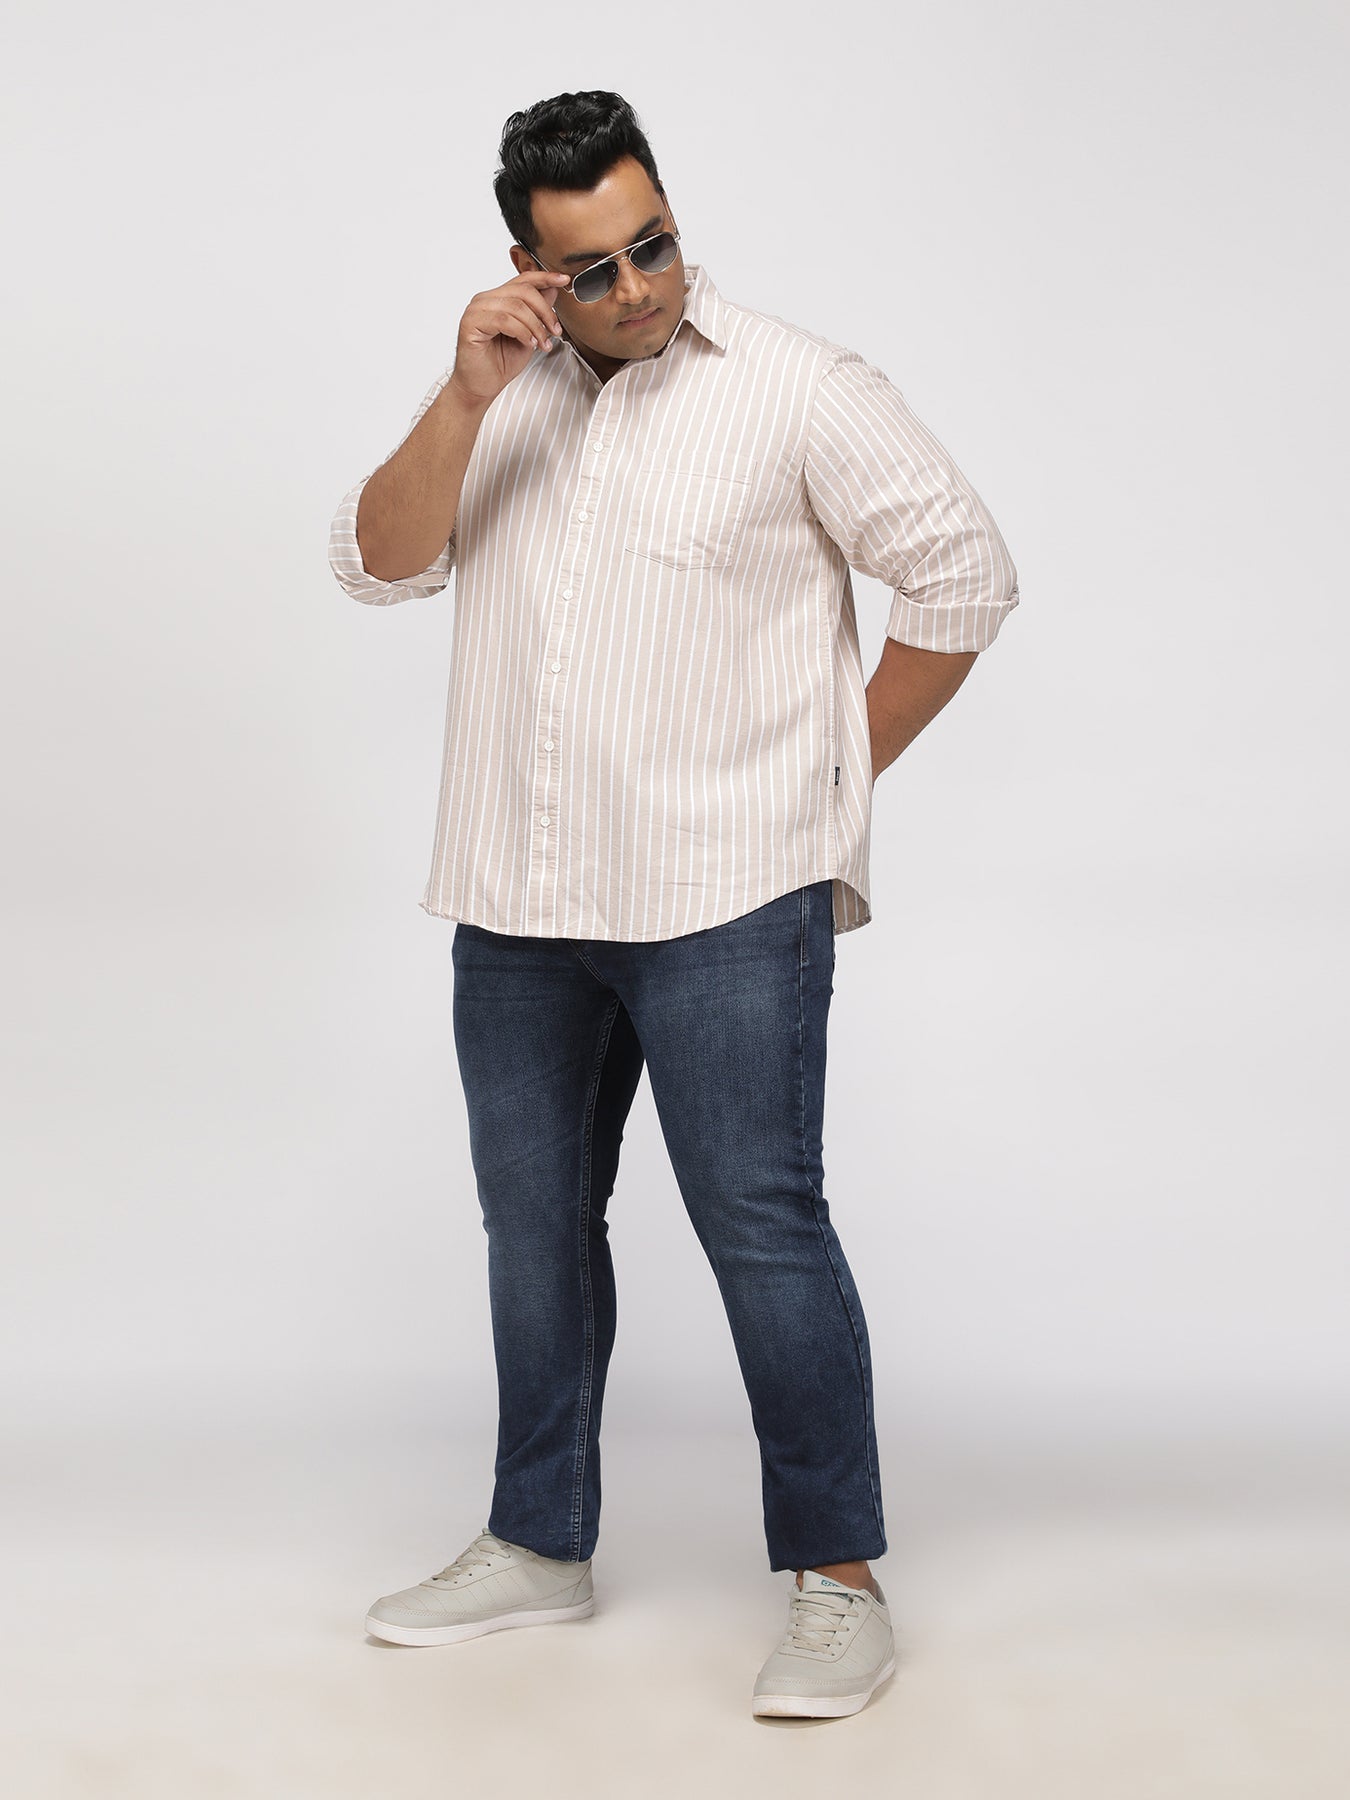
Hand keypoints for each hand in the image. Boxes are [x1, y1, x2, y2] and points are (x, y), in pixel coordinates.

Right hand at [446, 270, 571, 407]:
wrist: (482, 386)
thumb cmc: (501, 363)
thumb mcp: (529, 334)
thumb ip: (538, 313)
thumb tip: (552, 290)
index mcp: (498, 299)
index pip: (523, 279)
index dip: (545, 277)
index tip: (564, 280)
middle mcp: (486, 300)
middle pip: (523, 291)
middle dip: (545, 311)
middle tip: (555, 331)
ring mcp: (476, 309)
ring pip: (516, 305)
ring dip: (535, 326)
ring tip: (542, 344)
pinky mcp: (470, 322)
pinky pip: (504, 319)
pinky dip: (522, 332)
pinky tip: (528, 344)